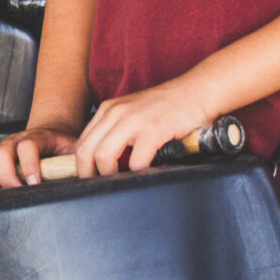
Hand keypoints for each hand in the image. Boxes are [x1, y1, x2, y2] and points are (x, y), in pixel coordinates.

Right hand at [0, 125, 76, 191]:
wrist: (53, 134)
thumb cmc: (64, 149)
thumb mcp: (76, 152)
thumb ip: (77, 164)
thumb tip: (86, 181)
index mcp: (39, 138)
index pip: (27, 146)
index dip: (29, 165)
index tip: (34, 184)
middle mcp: (15, 140)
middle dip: (4, 177)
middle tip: (14, 194)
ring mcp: (0, 146)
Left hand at [76, 80, 218, 176]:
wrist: (197, 91)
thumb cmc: (168, 108)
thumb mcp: (133, 114)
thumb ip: (117, 132)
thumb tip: (104, 164)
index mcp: (108, 110)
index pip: (82, 143)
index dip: (82, 165)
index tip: (91, 179)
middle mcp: (115, 112)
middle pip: (85, 151)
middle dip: (89, 174)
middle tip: (100, 188)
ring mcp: (133, 120)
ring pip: (103, 156)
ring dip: (110, 175)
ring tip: (122, 182)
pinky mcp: (153, 129)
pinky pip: (135, 162)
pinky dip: (139, 174)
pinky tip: (148, 173)